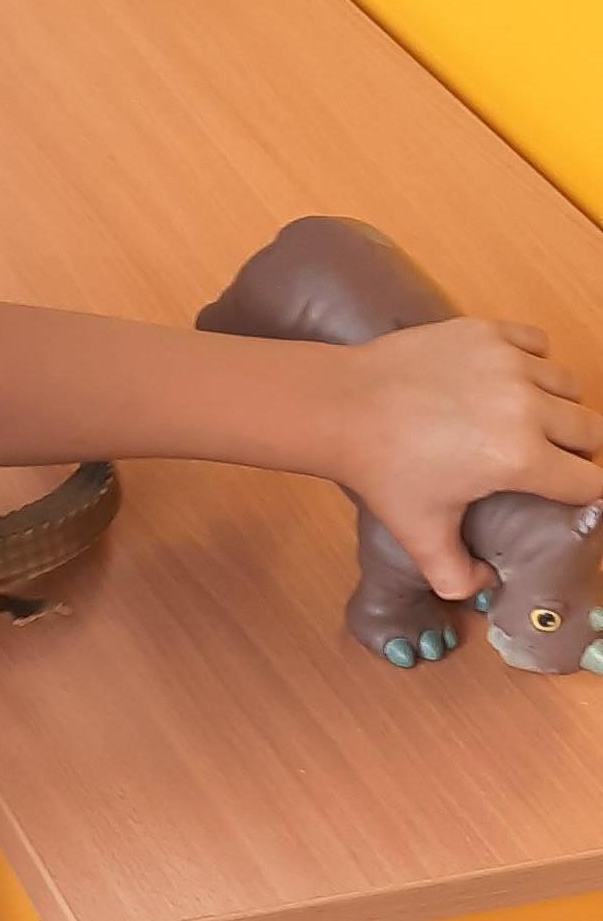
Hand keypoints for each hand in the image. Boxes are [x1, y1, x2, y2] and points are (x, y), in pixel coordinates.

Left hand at [339, 318, 602, 598]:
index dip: (585, 493)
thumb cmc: (382, 471)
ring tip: (529, 420)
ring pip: (568, 386)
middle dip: (577, 451)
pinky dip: (534, 361)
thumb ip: (454, 574)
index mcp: (520, 459)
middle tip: (549, 460)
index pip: (590, 481)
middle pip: (591, 432)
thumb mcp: (419, 532)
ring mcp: (509, 363)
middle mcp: (526, 407)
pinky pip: (537, 344)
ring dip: (558, 407)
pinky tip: (510, 381)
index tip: (569, 494)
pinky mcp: (488, 331)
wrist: (342, 407)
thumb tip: (482, 588)